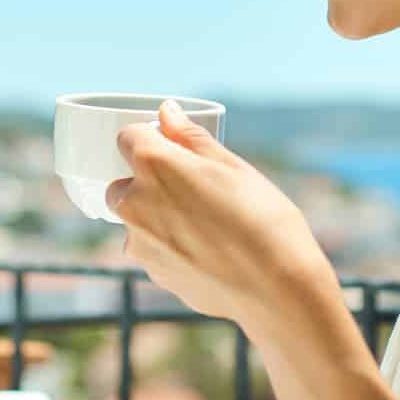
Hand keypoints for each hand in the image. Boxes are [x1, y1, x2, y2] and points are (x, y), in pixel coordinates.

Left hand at [108, 100, 337, 324]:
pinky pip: (153, 252)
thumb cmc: (262, 219)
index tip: (173, 148)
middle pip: (123, 185)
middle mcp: (135, 203)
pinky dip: (171, 248)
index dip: (150, 139)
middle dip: (147, 184)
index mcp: (155, 166)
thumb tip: (166, 112)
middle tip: (193, 191)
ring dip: (157, 219)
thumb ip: (190, 138)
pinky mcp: (153, 274)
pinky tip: (209, 253)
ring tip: (207, 227)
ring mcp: (140, 244)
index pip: (128, 137)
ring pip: (136, 222)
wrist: (276, 288)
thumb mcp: (232, 166)